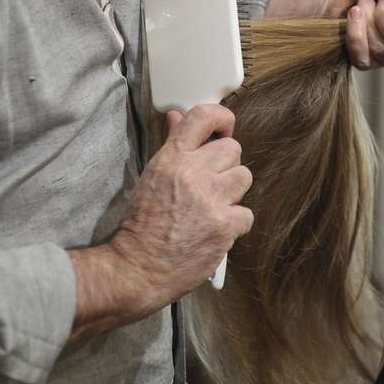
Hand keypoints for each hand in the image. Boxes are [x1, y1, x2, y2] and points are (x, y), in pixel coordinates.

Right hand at [108, 104, 252, 314]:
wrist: (136, 269)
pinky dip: (235, 223)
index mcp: (172, 158)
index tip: (223, 129)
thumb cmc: (141, 223)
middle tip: (210, 183)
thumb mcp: (152, 176)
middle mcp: (194, 174)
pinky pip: (247, 214)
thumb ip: (172, 144)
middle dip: (225, 165)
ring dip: (232, 191)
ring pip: (244, 177)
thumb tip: (178, 115)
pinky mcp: (225, 226)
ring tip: (213, 206)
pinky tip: (216, 230)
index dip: (221, 118)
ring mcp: (212, 200)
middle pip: (233, 149)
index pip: (203, 116)